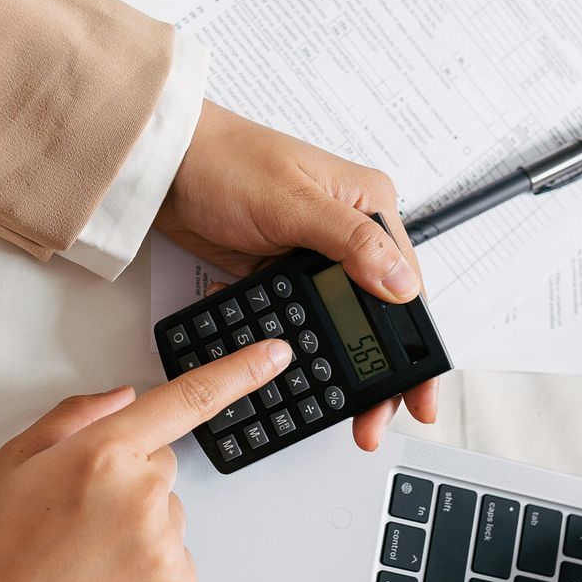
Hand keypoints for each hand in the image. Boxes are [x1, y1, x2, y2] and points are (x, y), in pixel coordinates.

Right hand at [0, 339, 293, 581]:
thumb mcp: (14, 462)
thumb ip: (76, 416)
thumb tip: (128, 397)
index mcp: (103, 454)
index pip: (186, 399)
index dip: (240, 371)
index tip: (277, 354)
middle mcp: (143, 495)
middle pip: (163, 466)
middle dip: (129, 481)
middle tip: (77, 520)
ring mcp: (165, 546)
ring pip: (168, 515)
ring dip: (138, 528)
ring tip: (83, 560)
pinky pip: (176, 558)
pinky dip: (149, 569)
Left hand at [155, 101, 439, 449]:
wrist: (163, 166)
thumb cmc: (225, 160)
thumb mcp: (293, 202)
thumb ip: (351, 243)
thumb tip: (401, 283)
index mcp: (367, 206)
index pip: (407, 285)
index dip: (415, 345)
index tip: (418, 393)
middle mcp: (348, 233)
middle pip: (376, 315)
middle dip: (377, 372)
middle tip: (372, 420)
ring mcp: (312, 256)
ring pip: (337, 325)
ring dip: (334, 366)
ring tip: (334, 408)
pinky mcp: (278, 274)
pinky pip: (297, 319)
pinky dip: (291, 343)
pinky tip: (283, 367)